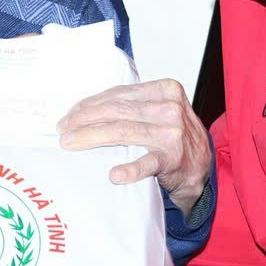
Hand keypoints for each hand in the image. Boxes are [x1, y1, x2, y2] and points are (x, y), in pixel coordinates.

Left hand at [58, 79, 210, 214]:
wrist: (202, 166)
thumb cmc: (174, 136)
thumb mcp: (160, 110)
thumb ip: (134, 104)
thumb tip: (87, 107)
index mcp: (165, 90)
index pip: (120, 94)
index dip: (91, 103)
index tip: (70, 114)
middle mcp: (169, 109)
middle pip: (117, 111)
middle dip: (84, 120)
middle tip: (63, 130)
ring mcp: (171, 134)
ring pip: (123, 132)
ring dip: (91, 137)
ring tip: (70, 144)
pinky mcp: (173, 160)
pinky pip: (147, 164)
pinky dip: (130, 169)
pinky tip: (114, 175)